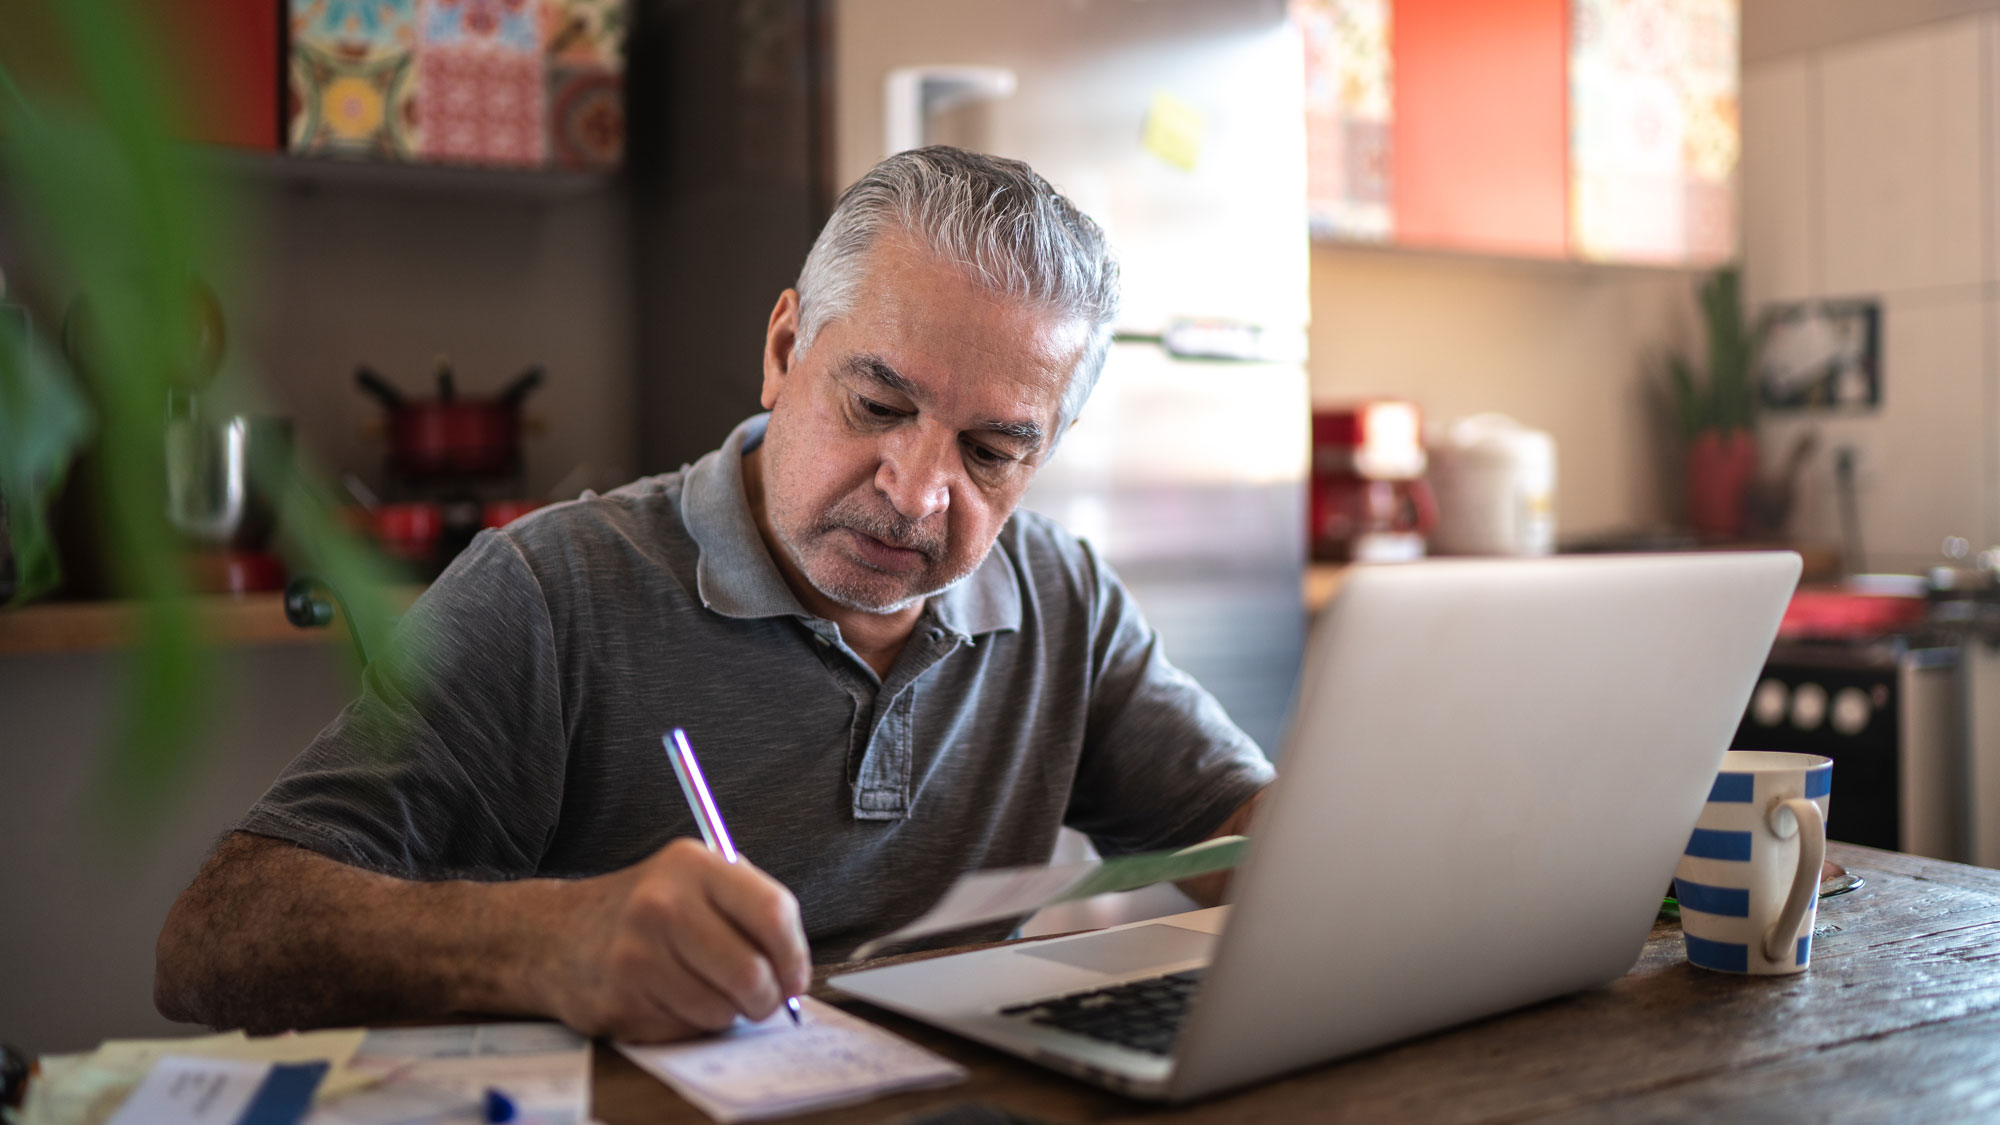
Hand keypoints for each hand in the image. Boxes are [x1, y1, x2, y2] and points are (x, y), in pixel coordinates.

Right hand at [545, 838, 810, 1040]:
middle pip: (752, 971)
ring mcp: (637, 955)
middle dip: (768, 998)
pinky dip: (691, 1023)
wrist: (557, 935)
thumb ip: (748, 908)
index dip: (794, 955)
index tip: (794, 976)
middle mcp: (662, 905)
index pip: (772, 912)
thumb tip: (793, 971)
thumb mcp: (693, 879)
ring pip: (722, 1009)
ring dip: (727, 1013)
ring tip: (706, 991)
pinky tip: (670, 999)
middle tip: (763, 1000)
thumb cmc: (645, 911)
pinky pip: (686, 1028)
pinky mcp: (621, 1000)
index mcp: (692, 865)